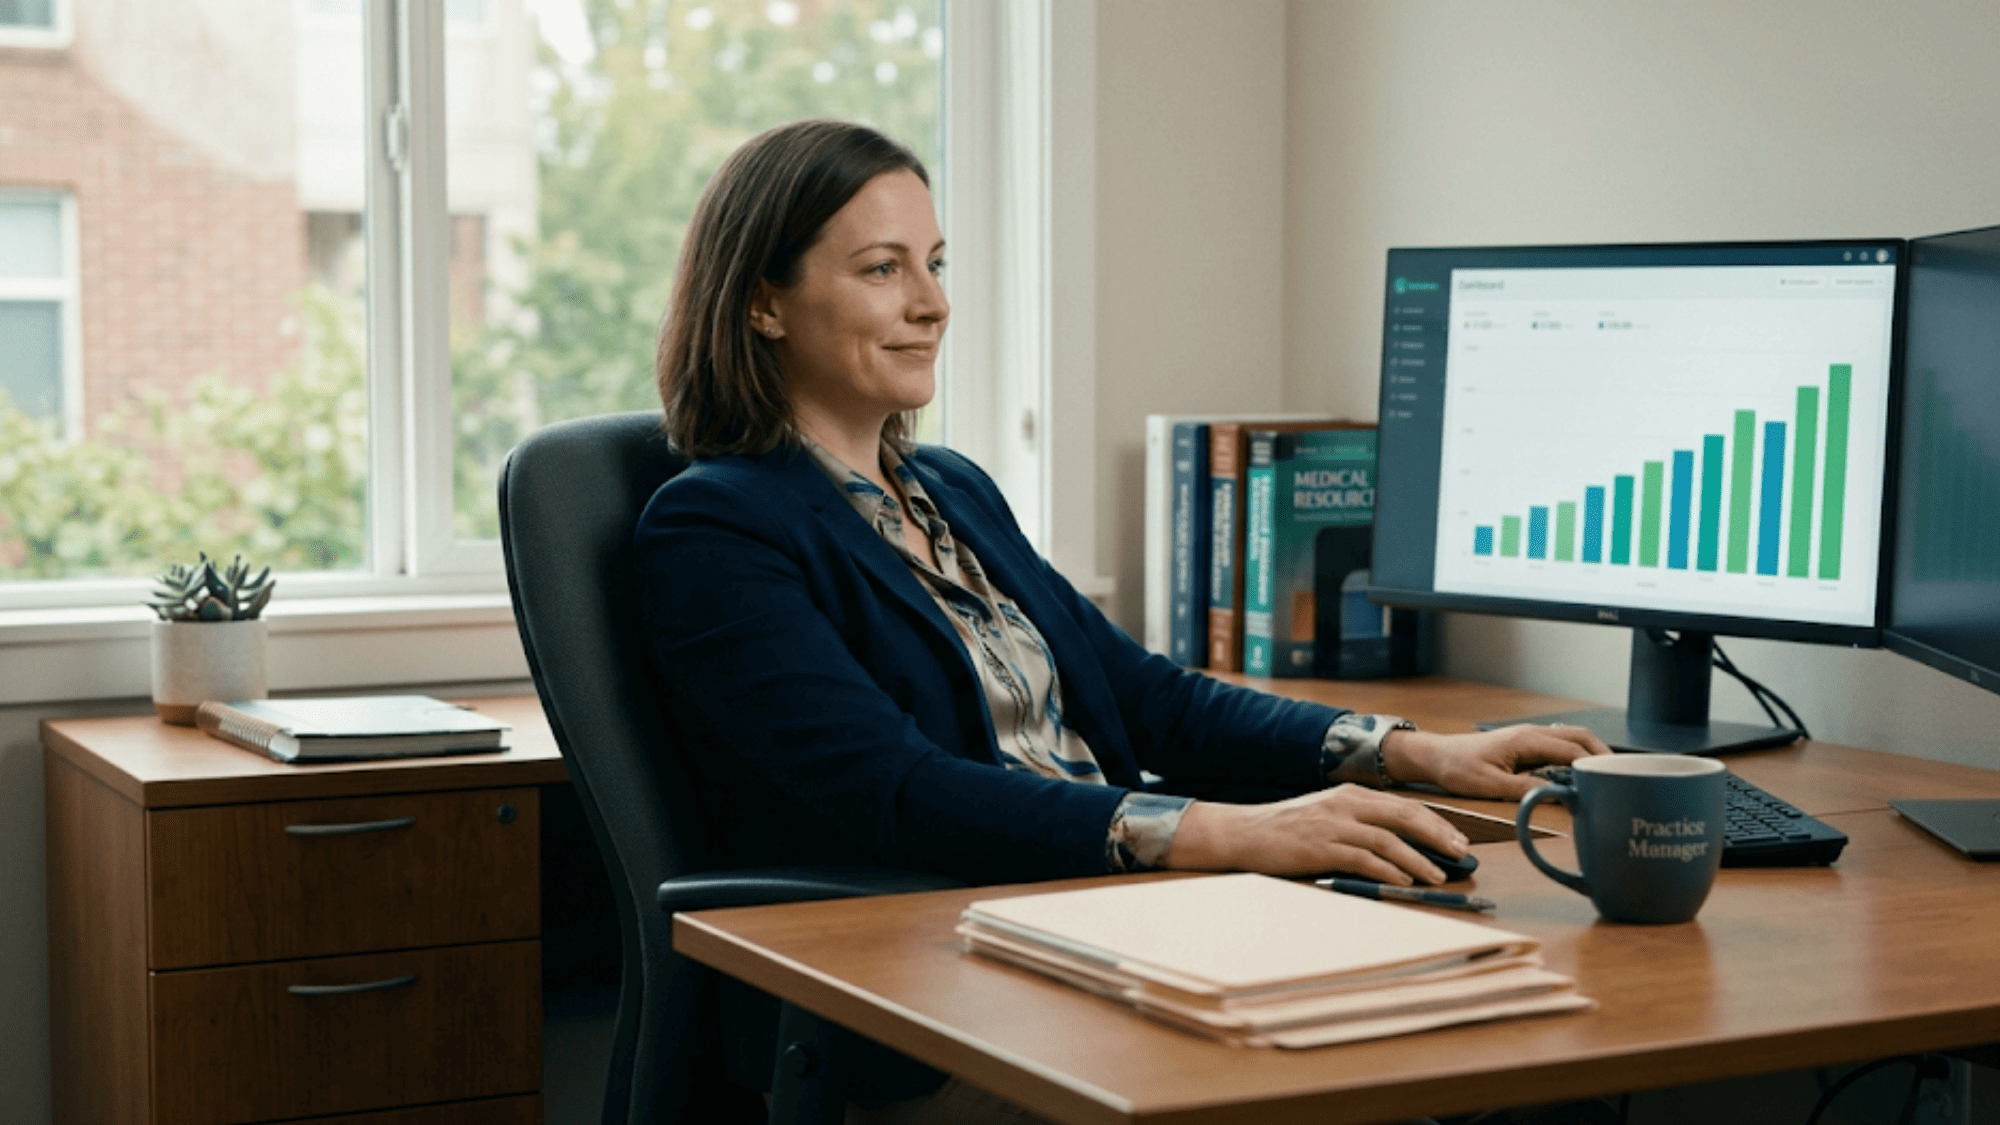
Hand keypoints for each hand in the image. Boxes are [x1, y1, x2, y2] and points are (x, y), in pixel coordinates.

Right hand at [1167, 785, 1472, 885]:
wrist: (1243, 832)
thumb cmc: (1284, 828)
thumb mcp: (1325, 814)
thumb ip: (1357, 822)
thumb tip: (1397, 844)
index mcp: (1350, 794)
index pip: (1404, 805)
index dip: (1435, 823)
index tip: (1456, 839)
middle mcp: (1346, 804)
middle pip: (1405, 817)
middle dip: (1437, 836)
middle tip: (1460, 854)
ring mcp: (1334, 825)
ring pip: (1389, 840)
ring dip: (1418, 860)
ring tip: (1437, 876)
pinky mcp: (1321, 847)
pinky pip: (1364, 859)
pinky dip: (1388, 871)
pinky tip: (1403, 882)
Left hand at [1382, 723, 1613, 800]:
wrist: (1436, 756)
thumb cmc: (1457, 768)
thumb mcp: (1489, 785)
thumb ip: (1524, 790)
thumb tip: (1558, 796)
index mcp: (1526, 740)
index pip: (1573, 749)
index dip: (1596, 764)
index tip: (1613, 780)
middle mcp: (1532, 733)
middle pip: (1580, 737)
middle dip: (1603, 753)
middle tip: (1621, 776)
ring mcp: (1529, 737)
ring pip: (1571, 738)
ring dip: (1591, 753)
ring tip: (1607, 776)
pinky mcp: (1525, 745)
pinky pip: (1559, 745)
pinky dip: (1576, 755)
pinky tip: (1581, 774)